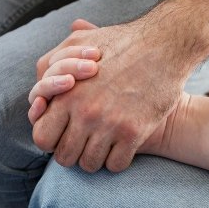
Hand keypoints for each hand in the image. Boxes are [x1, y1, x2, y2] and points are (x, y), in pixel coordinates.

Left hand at [32, 19, 187, 172]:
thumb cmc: (121, 43)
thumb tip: (42, 85)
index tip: (61, 136)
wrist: (166, 46)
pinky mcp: (134, 132)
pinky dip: (116, 160)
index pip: (42, 138)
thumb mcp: (80, 44)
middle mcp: (85, 113)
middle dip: (71, 153)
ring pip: (89, 164)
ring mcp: (109, 125)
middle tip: (82, 145)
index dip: (50, 141)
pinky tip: (120, 147)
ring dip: (94, 158)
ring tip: (101, 146)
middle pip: (63, 157)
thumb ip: (54, 62)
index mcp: (66, 95)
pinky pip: (116, 164)